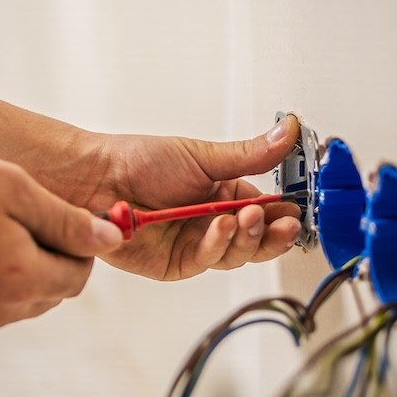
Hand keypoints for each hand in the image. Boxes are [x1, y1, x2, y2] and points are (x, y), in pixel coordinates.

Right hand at [0, 147, 122, 327]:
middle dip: (49, 257)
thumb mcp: (15, 188)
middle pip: (52, 291)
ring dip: (20, 267)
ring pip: (20, 298)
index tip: (54, 213)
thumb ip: (68, 221)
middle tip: (18, 213)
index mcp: (22, 279)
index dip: (77, 243)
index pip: (79, 275)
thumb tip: (113, 242)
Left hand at [74, 115, 303, 279]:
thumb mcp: (203, 156)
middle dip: (272, 232)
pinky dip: (217, 244)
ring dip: (247, 237)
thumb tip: (290, 132)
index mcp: (224, 195)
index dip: (283, 214)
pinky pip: (206, 261)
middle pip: (256, 240)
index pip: (266, 211)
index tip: (297, 211)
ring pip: (236, 253)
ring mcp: (195, 245)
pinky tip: (220, 226)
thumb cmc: (140, 162)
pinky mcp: (176, 264)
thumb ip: (251, 154)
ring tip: (247, 218)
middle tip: (282, 221)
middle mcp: (213, 223)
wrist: (99, 178)